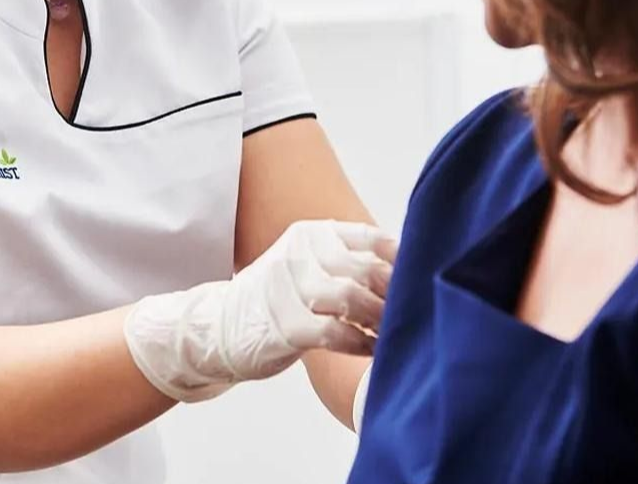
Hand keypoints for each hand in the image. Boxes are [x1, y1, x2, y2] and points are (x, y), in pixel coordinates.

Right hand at [124, 220, 396, 401]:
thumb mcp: (308, 264)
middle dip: (393, 294)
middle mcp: (297, 254)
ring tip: (393, 332)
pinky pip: (333, 331)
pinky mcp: (283, 326)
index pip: (367, 237)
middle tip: (411, 311)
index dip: (399, 259)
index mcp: (310, 234)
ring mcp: (286, 289)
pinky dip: (359, 342)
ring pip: (350, 297)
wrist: (219, 327)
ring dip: (379, 318)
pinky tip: (371, 349)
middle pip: (363, 268)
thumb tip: (408, 268)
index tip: (418, 278)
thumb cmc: (279, 300)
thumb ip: (347, 260)